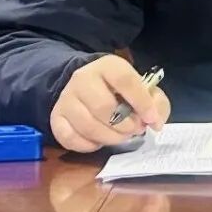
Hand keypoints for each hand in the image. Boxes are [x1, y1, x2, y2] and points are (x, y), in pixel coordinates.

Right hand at [50, 55, 170, 151]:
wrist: (87, 86)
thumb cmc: (120, 91)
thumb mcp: (143, 89)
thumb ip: (155, 103)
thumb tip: (155, 122)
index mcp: (108, 66)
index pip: (125, 80)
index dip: (141, 102)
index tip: (151, 120)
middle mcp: (82, 78)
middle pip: (103, 107)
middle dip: (124, 125)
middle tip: (134, 130)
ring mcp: (66, 98)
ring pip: (87, 125)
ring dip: (110, 138)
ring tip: (121, 136)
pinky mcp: (56, 117)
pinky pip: (70, 139)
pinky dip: (89, 145)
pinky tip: (99, 140)